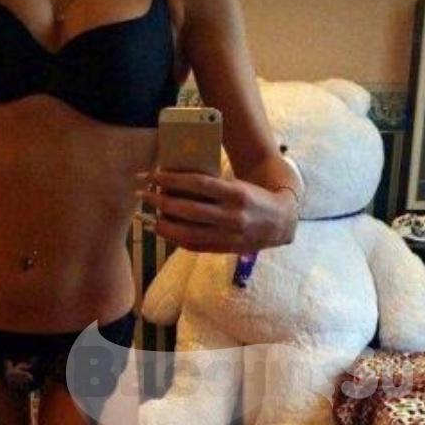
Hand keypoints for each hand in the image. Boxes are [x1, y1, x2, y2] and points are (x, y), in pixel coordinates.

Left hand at [134, 169, 297, 253]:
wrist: (281, 223)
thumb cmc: (255, 198)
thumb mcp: (237, 186)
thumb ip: (213, 186)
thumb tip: (177, 181)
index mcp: (236, 193)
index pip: (197, 183)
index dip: (172, 179)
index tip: (153, 175)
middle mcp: (231, 215)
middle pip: (188, 208)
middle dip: (161, 201)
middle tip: (143, 194)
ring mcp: (228, 235)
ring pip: (188, 232)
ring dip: (165, 225)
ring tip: (150, 218)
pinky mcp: (225, 249)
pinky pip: (196, 246)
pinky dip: (178, 240)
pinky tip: (167, 232)